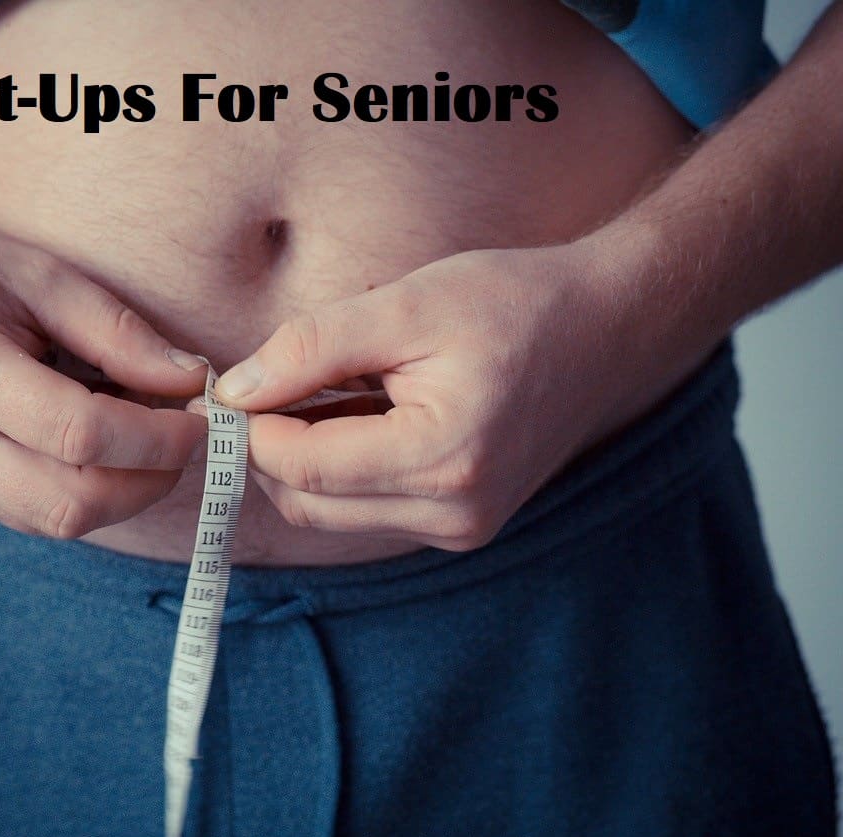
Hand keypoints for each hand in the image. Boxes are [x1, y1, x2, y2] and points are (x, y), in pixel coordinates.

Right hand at [0, 197, 208, 538]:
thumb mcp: (35, 271)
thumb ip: (117, 331)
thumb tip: (191, 381)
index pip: (81, 438)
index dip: (159, 438)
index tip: (201, 416)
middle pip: (72, 505)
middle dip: (150, 481)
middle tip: (184, 438)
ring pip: (51, 523)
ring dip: (116, 492)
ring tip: (137, 435)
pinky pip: (21, 513)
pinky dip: (72, 489)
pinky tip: (86, 446)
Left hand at [212, 243, 713, 549]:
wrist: (607, 328)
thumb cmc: (514, 303)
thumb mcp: (404, 306)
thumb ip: (311, 350)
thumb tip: (235, 391)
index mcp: (442, 459)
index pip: (301, 467)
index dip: (251, 427)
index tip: (235, 383)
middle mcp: (454, 513)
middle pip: (308, 503)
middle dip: (271, 447)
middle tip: (268, 382)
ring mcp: (461, 527)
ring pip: (333, 513)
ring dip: (306, 458)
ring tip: (328, 389)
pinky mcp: (463, 524)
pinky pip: (369, 509)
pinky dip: (344, 468)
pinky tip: (363, 412)